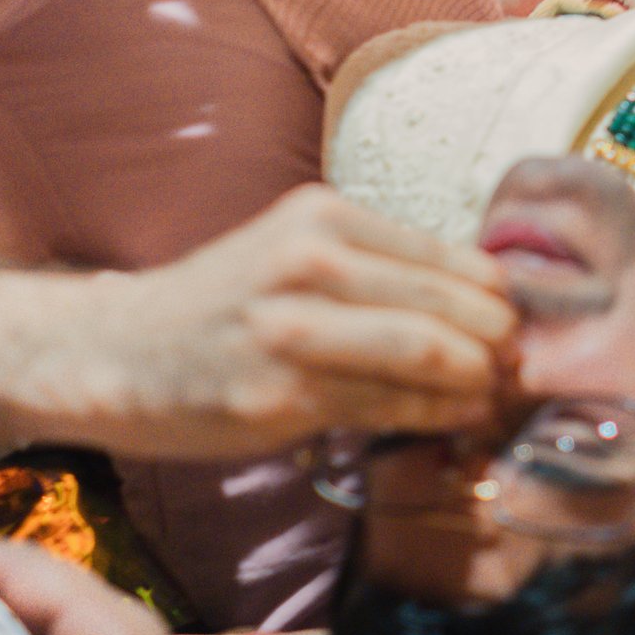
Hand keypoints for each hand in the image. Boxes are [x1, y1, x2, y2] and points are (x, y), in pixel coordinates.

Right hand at [87, 186, 515, 457]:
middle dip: (499, 343)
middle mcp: (309, 264)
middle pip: (449, 307)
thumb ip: (377, 267)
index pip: (449, 257)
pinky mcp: (277, 398)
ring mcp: (290, 332)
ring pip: (425, 355)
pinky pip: (384, 406)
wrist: (115, 350)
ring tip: (493, 394)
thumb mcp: (295, 251)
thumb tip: (486, 299)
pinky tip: (453, 417)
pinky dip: (434, 414)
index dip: (500, 297)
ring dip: (475, 382)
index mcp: (324, 217)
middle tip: (518, 366)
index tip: (520, 324)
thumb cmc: (223, 302)